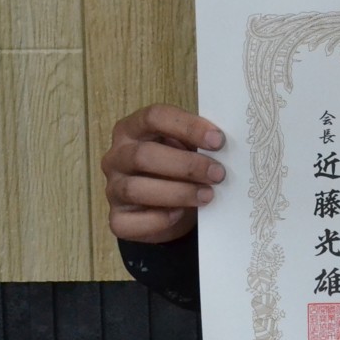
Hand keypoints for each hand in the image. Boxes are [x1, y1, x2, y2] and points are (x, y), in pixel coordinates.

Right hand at [101, 104, 225, 242]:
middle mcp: (117, 156)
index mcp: (133, 128)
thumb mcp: (187, 148)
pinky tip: (180, 214)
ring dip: (178, 193)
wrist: (168, 206)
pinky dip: (159, 219)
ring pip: (135, 189)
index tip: (218, 141)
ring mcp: (112, 188)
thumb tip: (226, 149)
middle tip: (218, 174)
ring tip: (208, 195)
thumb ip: (198, 144)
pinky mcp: (116, 218)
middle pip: (143, 155)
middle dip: (186, 165)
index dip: (188, 127)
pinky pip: (130, 222)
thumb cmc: (179, 168)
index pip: (154, 117)